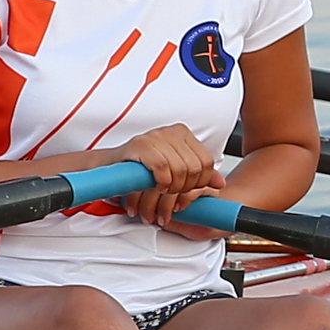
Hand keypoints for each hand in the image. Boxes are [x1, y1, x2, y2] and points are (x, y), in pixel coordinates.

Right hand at [94, 124, 223, 225]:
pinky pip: (162, 167)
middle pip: (194, 168)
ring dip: (171, 189)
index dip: (200, 183)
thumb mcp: (175, 172)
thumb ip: (199, 176)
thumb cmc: (142, 170)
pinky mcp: (140, 144)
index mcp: (183, 134)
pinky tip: (156, 186)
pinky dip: (161, 182)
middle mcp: (170, 132)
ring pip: (180, 170)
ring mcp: (155, 136)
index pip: (206, 162)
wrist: (110, 168)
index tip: (187, 192)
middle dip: (184, 189)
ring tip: (162, 193)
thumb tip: (220, 182)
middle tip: (172, 197)